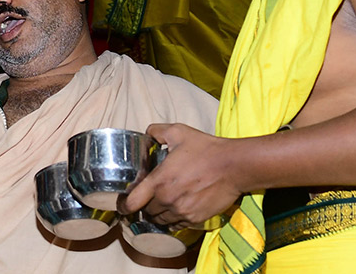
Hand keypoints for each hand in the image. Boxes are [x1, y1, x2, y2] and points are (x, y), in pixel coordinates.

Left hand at [119, 123, 241, 229]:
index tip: (122, 204)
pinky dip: (173, 219)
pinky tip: (175, 210)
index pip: (133, 202)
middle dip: (144, 206)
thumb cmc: (205, 148)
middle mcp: (167, 199)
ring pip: (161, 220)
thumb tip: (147, 134)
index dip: (124, 205)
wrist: (233, 166)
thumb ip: (157, 131)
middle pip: (147, 212)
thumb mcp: (178, 132)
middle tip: (146, 199)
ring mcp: (182, 211)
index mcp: (159, 181)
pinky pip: (177, 224)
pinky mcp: (196, 218)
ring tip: (160, 205)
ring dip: (158, 214)